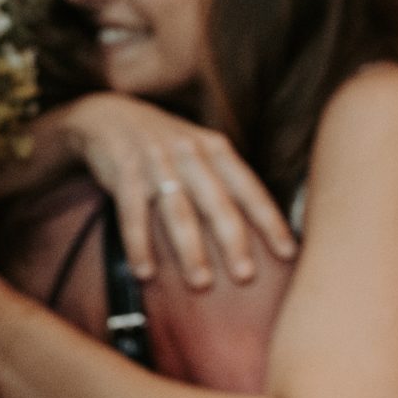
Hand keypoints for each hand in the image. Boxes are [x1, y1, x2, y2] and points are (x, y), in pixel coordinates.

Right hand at [51, 94, 294, 287]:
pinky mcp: (125, 173)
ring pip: (178, 212)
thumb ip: (227, 182)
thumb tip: (263, 229)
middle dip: (233, 242)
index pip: (251, 190)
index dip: (270, 222)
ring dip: (190, 250)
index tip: (288, 253)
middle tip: (245, 276)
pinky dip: (139, 246)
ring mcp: (157, 163)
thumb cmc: (168, 146)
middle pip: (218, 203)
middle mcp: (191, 154)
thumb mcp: (202, 151)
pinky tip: (145, 273)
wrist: (110, 116)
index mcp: (217, 150)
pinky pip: (133, 215)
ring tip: (201, 282)